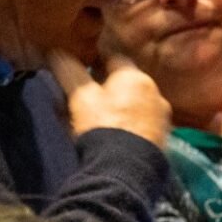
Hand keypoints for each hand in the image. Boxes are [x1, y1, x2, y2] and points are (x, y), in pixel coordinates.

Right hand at [49, 52, 169, 146]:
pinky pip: (142, 125)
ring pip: (136, 105)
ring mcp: (163, 118)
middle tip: (88, 97)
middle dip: (108, 88)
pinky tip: (115, 134)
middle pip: (127, 84)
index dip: (96, 62)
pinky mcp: (163, 140)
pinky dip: (130, 125)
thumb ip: (69, 71)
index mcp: (136, 77)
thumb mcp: (80, 96)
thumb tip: (57, 53)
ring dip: (120, 108)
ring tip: (99, 119)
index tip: (82, 69)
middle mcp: (156, 93)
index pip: (114, 59)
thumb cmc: (102, 125)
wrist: (126, 169)